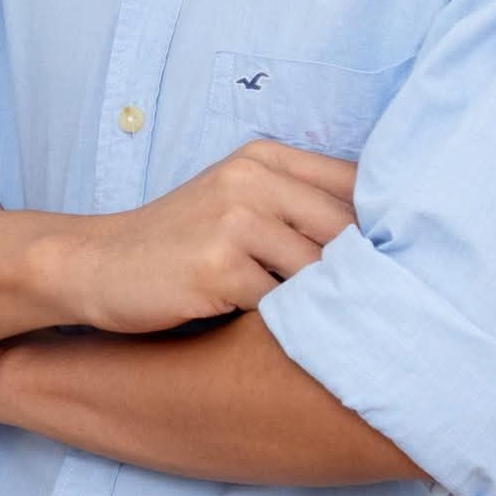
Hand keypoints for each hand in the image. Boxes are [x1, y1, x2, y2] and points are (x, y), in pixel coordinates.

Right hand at [61, 140, 359, 335]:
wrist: (98, 265)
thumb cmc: (179, 241)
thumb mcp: (237, 200)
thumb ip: (297, 204)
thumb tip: (384, 239)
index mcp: (264, 157)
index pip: (354, 184)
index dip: (384, 226)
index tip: (397, 262)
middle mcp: (252, 178)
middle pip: (346, 228)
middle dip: (366, 272)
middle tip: (382, 307)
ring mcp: (234, 220)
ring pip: (320, 269)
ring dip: (332, 303)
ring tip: (342, 329)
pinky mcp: (218, 266)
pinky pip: (282, 304)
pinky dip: (293, 325)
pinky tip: (293, 338)